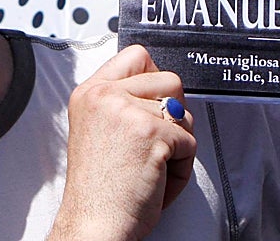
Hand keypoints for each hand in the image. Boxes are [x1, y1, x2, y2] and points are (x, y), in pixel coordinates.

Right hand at [49, 45, 196, 240]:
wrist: (94, 224)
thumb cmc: (99, 190)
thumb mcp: (97, 129)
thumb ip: (122, 103)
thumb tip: (163, 94)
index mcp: (90, 92)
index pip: (136, 55)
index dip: (154, 80)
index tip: (151, 108)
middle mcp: (105, 95)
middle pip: (169, 80)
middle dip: (172, 116)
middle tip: (151, 145)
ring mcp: (128, 111)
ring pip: (184, 113)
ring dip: (178, 144)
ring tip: (152, 166)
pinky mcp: (152, 132)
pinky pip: (190, 142)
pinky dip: (181, 168)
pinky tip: (157, 180)